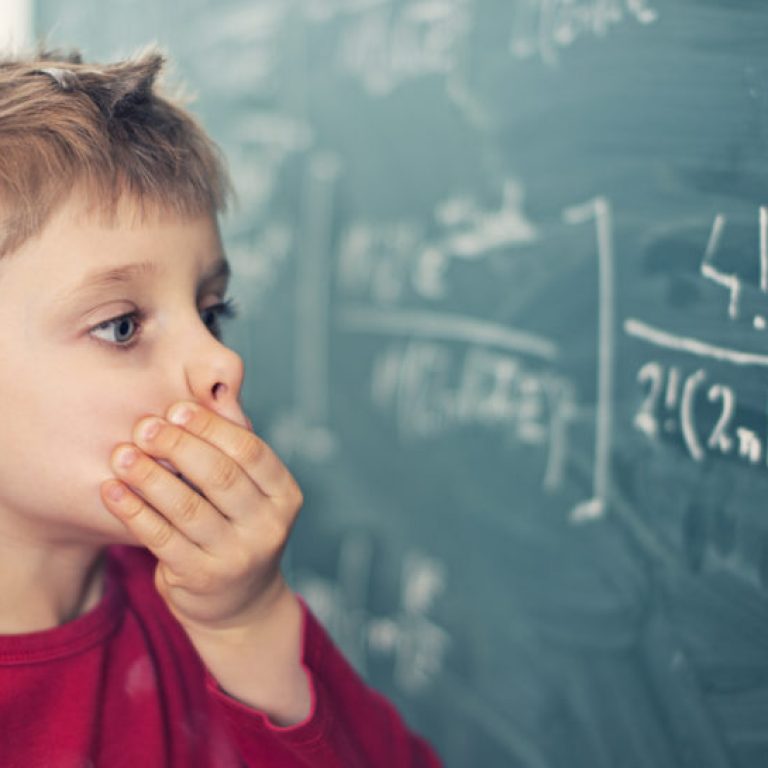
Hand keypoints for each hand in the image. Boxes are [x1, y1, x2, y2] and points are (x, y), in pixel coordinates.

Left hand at [100, 402, 303, 629]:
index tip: (175, 409)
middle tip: (143, 426)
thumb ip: (232, 453)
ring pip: (188, 507)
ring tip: (121, 453)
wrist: (240, 604)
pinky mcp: (203, 579)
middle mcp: (268, 526)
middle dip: (177, 446)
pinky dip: (134, 511)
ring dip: (150, 476)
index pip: (250, 451)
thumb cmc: (237, 529)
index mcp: (284, 495)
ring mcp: (238, 557)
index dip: (211, 426)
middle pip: (220, 475)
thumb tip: (203, 392)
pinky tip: (112, 490)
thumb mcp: (250, 494)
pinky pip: (162, 538)